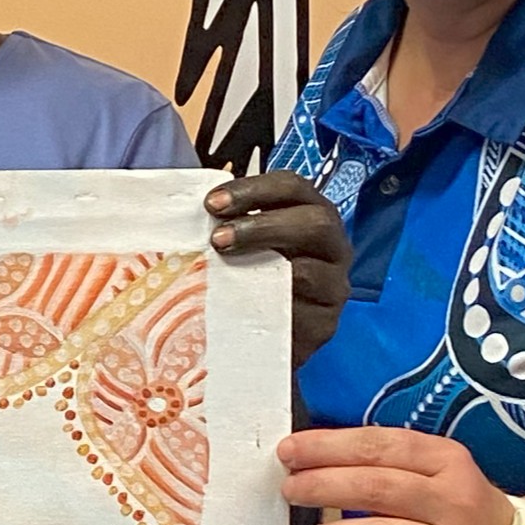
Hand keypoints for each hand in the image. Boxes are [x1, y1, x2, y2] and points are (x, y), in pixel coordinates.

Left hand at [205, 170, 349, 364]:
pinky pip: (300, 315)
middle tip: (218, 239)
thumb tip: (191, 215)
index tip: (212, 203)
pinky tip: (239, 306)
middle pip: (315, 223)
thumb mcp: (248, 244)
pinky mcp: (324, 326)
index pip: (293, 187)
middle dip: (263, 225)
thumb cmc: (253, 278)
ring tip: (222, 272)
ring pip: (309, 272)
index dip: (253, 189)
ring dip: (261, 269)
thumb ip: (232, 224)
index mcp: (314, 214)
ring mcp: (333, 288)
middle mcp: (333, 247)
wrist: (267, 336)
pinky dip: (266, 308)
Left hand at [277, 425, 522, 524]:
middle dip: (323, 486)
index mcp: (447, 462)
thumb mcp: (439, 469)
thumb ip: (386, 462)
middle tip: (292, 490)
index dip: (328, 447)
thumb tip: (314, 460)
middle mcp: (451, 503)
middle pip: (377, 489)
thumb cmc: (461, 508)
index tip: (291, 451)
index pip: (380, 446)